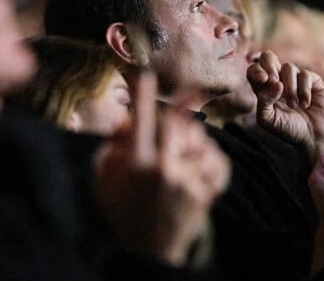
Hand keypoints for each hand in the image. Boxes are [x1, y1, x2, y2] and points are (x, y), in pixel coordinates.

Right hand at [94, 71, 229, 265]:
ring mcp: (188, 181)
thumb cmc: (123, 209)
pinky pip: (219, 159)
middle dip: (177, 115)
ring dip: (195, 138)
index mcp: (136, 164)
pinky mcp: (205, 192)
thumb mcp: (104, 179)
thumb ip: (113, 146)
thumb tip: (128, 119)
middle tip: (175, 119)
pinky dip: (213, 157)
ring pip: (202, 138)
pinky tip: (201, 164)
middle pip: (178, 122)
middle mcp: (163, 169)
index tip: (143, 72)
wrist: (148, 250)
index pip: (139, 119)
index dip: (141, 94)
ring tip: (183, 153)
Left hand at [247, 50, 323, 160]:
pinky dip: (304, 90)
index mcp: (264, 89)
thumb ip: (264, 102)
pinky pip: (305, 74)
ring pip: (288, 67)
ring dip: (290, 88)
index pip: (254, 70)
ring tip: (294, 105)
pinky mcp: (312, 80)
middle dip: (270, 66)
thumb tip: (275, 83)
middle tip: (273, 80)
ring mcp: (296, 79)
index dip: (256, 70)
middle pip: (269, 57)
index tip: (263, 80)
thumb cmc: (288, 130)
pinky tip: (306, 104)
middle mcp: (279, 80)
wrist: (313, 138)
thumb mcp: (269, 120)